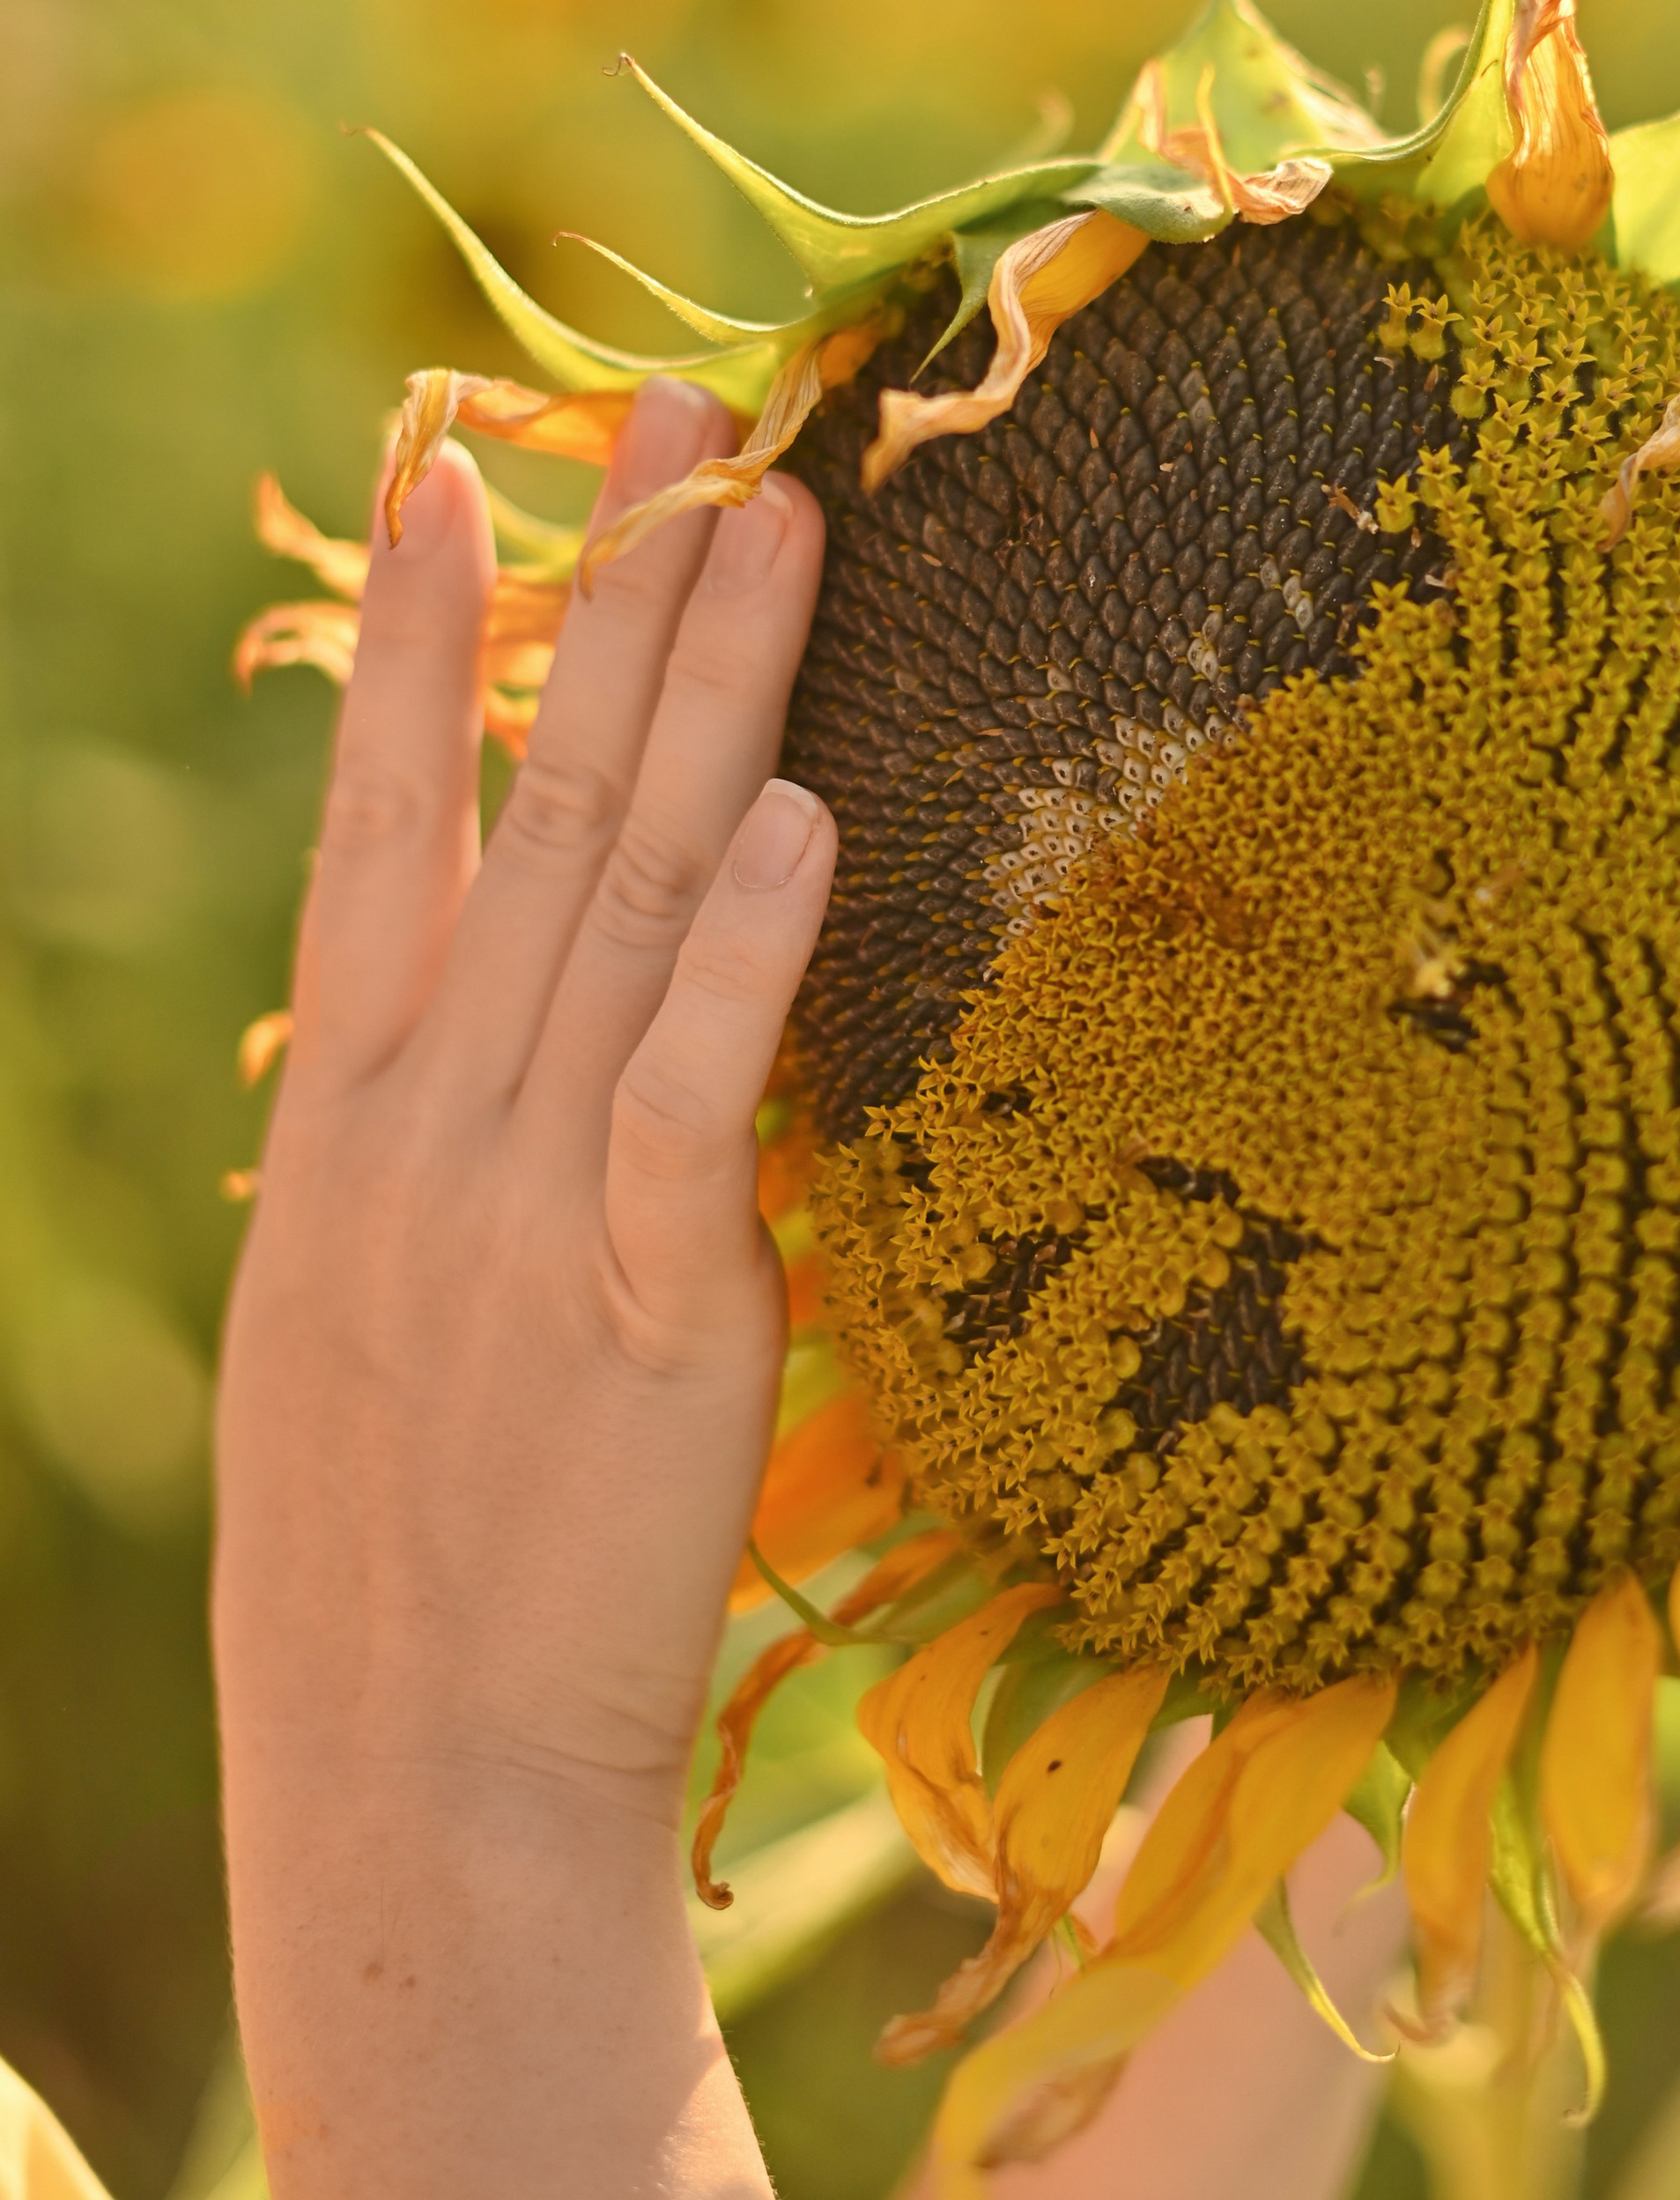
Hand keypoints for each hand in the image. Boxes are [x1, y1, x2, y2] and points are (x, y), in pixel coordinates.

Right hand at [214, 378, 832, 2199]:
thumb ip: (450, 1143)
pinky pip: (687, 1098)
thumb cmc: (402, 1553)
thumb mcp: (372, 1311)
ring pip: (622, 904)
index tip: (447, 468)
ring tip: (770, 522)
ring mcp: (524, 1210)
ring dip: (702, 702)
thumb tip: (520, 1024)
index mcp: (359, 1120)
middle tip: (672, 410)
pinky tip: (800, 814)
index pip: (382, 824)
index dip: (416, 644)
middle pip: (532, 811)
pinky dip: (742, 957)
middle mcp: (427, 1128)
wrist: (414, 1789)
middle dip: (606, 598)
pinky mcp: (643, 1312)